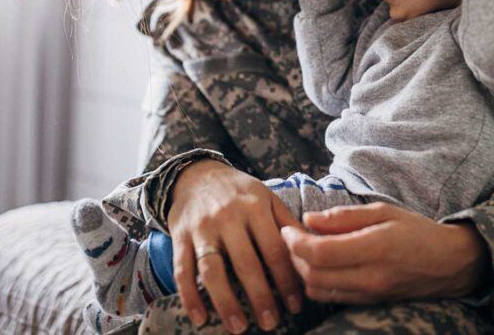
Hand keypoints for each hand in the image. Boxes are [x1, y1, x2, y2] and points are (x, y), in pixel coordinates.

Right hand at [167, 160, 304, 331]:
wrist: (196, 175)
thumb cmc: (239, 192)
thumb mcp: (267, 197)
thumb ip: (287, 224)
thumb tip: (313, 251)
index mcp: (255, 207)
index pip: (274, 249)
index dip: (286, 280)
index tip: (295, 305)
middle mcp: (228, 217)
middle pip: (245, 263)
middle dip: (260, 296)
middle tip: (271, 324)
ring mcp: (202, 228)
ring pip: (212, 269)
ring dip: (225, 301)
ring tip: (239, 327)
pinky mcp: (179, 237)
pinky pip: (182, 270)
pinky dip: (189, 296)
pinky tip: (200, 318)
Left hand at [280, 202, 488, 303]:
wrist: (449, 264)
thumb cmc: (417, 231)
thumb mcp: (383, 211)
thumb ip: (343, 217)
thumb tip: (308, 219)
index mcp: (375, 247)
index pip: (320, 252)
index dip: (295, 241)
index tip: (287, 228)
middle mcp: (370, 277)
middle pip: (312, 275)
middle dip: (293, 257)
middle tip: (291, 237)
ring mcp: (369, 294)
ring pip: (318, 291)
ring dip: (302, 272)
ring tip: (304, 250)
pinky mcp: (368, 303)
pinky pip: (331, 298)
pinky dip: (317, 282)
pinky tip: (320, 264)